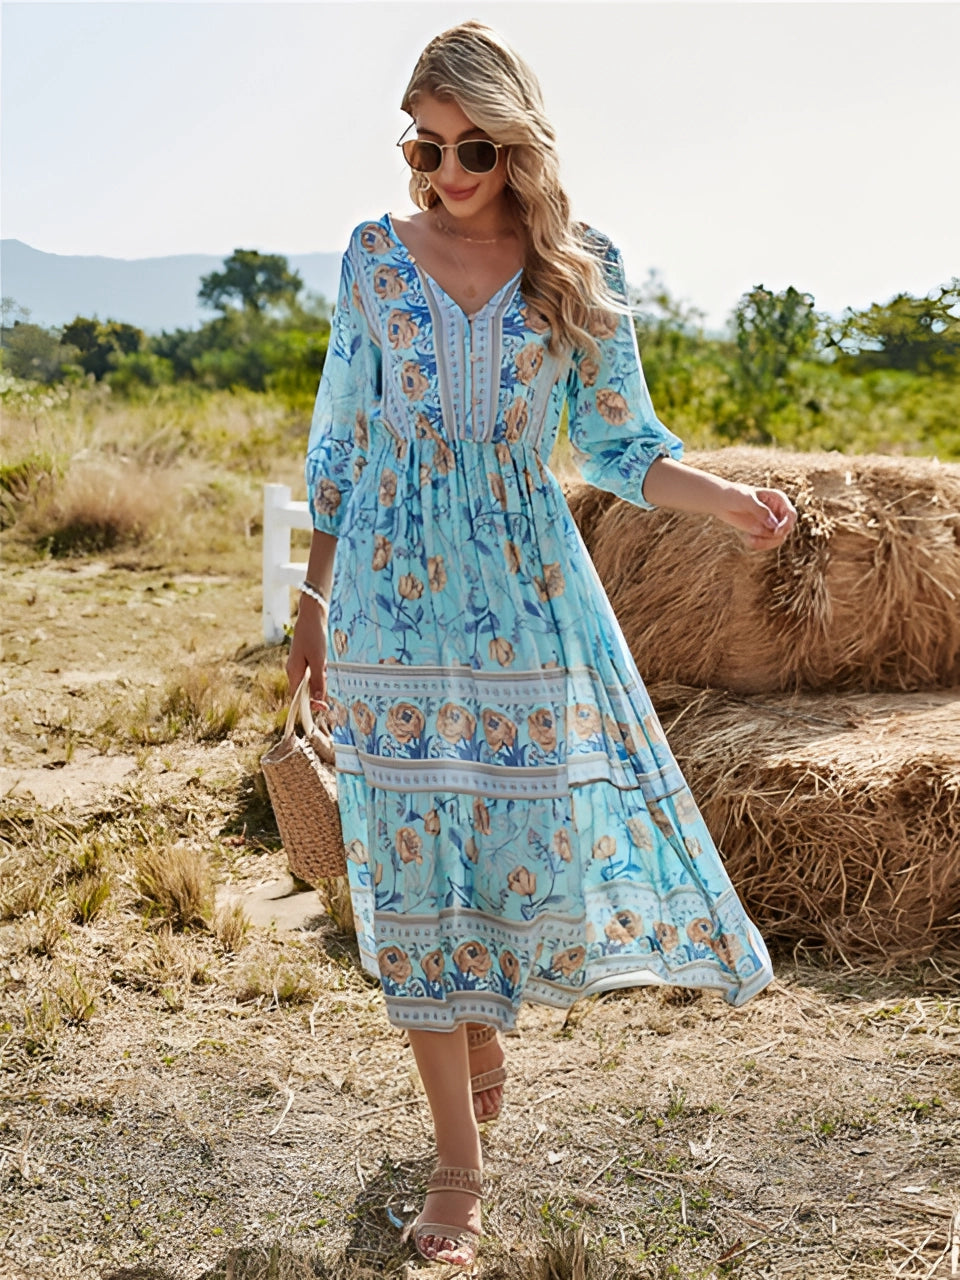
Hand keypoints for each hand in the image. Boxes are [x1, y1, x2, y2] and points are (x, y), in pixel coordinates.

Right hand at [286, 596, 328, 710]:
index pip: (297, 698)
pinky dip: (319, 674)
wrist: (312, 616)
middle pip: (303, 692)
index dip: (309, 706)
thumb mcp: (318, 660)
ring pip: (309, 683)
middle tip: (328, 689)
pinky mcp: (304, 660)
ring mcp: (298, 665)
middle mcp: (293, 671)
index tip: (324, 708)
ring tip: (325, 669)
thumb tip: (318, 700)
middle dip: (317, 694)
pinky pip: (311, 674)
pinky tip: (324, 665)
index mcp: (294, 672)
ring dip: (319, 683)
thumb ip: (318, 681)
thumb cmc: (313, 636)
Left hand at [715, 483, 797, 551]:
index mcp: (779, 499)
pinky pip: (768, 542)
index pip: (791, 514)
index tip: (776, 532)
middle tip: (756, 539)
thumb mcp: (746, 500)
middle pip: (787, 529)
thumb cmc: (735, 496)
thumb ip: (760, 511)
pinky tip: (748, 540)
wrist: (722, 502)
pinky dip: (760, 545)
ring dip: (766, 543)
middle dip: (775, 537)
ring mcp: (772, 523)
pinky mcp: (763, 531)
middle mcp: (778, 512)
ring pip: (778, 538)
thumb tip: (774, 525)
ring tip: (750, 540)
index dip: (786, 524)